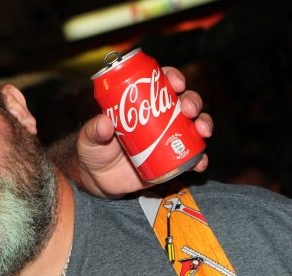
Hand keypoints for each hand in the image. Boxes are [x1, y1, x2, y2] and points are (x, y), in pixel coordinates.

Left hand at [76, 66, 213, 197]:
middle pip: (183, 101)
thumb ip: (94, 131)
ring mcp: (167, 138)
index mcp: (141, 104)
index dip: (173, 77)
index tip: (176, 82)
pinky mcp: (170, 159)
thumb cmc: (93, 151)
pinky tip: (200, 163)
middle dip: (192, 101)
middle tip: (189, 109)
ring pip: (194, 126)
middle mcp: (160, 117)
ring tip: (203, 131)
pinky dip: (199, 159)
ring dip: (204, 124)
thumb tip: (104, 123)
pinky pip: (191, 157)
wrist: (98, 180)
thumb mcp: (89, 139)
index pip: (161, 83)